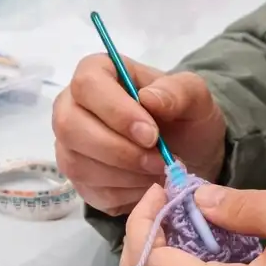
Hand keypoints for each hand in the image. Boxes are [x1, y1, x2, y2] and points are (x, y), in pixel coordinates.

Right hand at [53, 54, 226, 215]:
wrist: (186, 152)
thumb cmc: (184, 117)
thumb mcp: (195, 97)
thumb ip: (178, 91)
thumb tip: (148, 98)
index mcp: (96, 73)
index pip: (87, 85)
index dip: (116, 111)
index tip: (152, 135)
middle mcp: (71, 106)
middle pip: (70, 127)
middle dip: (119, 150)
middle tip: (159, 160)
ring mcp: (69, 145)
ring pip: (77, 163)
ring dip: (125, 174)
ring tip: (159, 171)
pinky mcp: (76, 179)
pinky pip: (90, 190)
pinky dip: (125, 192)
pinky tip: (148, 184)